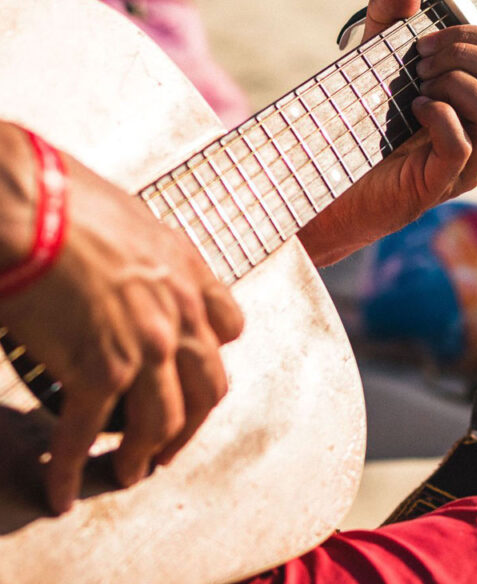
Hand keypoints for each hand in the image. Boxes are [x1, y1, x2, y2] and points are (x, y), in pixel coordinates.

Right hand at [0, 122, 242, 512]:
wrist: (33, 204)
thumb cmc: (73, 201)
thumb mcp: (139, 222)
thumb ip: (154, 259)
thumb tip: (136, 274)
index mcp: (191, 278)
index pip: (228, 330)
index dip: (210, 358)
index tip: (192, 378)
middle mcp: (181, 317)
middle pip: (207, 389)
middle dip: (189, 426)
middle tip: (169, 445)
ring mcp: (146, 347)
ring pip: (162, 422)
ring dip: (144, 457)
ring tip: (128, 474)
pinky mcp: (98, 370)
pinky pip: (86, 435)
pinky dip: (72, 469)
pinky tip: (61, 489)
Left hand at [299, 0, 476, 264]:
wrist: (329, 180)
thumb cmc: (361, 122)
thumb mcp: (373, 58)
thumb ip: (388, 19)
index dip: (475, 32)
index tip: (424, 39)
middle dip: (467, 54)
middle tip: (420, 62)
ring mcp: (471, 162)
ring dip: (456, 84)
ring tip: (417, 87)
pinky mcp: (442, 183)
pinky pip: (463, 145)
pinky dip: (439, 116)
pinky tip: (413, 109)